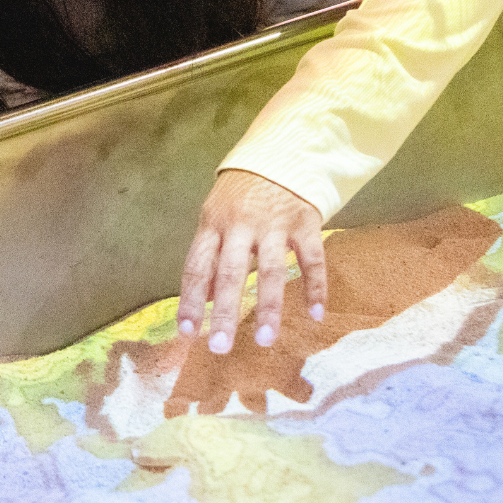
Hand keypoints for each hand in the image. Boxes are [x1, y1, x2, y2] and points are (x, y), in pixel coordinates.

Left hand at [176, 169, 325, 353]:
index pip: (196, 266)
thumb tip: (201, 299)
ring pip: (271, 270)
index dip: (190, 300)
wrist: (278, 155)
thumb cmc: (239, 196)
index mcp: (213, 224)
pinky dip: (315, 287)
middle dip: (224, 311)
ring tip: (264, 340)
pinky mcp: (305, 222)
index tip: (186, 333)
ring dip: (268, 307)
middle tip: (219, 347)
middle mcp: (241, 225)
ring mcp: (274, 224)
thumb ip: (209, 257)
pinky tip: (316, 315)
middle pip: (230, 272)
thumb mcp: (215, 218)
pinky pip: (312, 259)